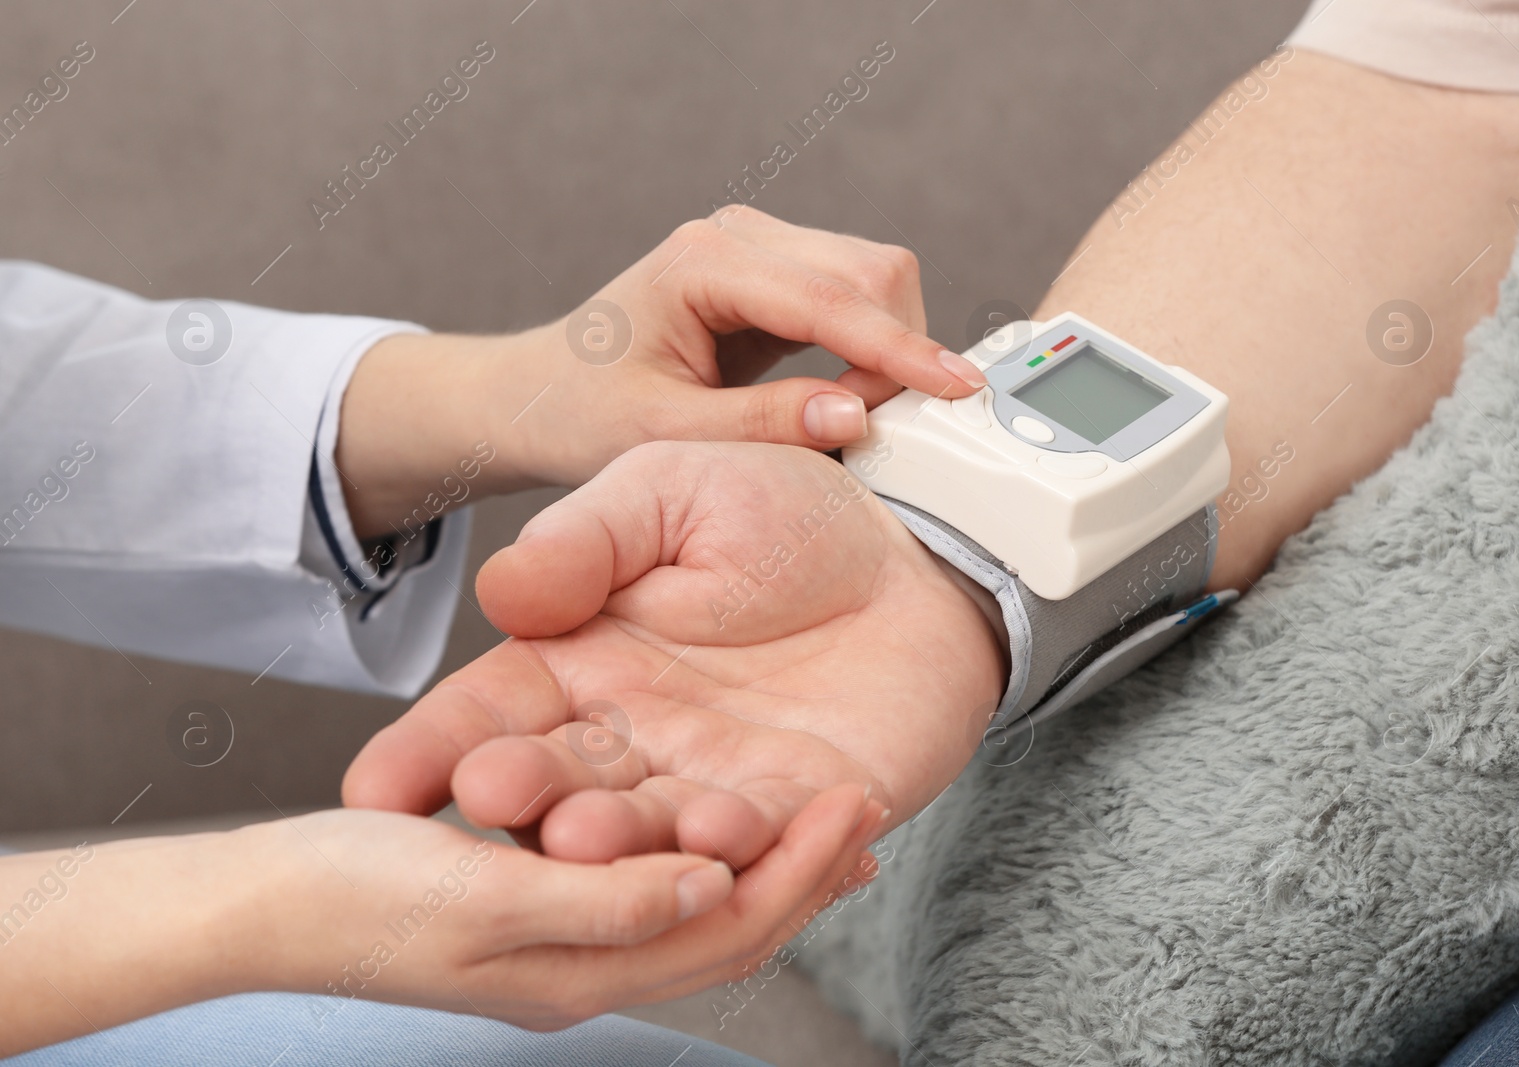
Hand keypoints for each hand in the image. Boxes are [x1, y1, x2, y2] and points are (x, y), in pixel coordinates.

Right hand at [242, 793, 883, 1027]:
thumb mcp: (479, 898)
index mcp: (576, 967)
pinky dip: (710, 853)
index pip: (716, 931)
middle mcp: (585, 961)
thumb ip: (600, 901)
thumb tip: (706, 890)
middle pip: (722, 927)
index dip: (791, 877)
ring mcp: (566, 938)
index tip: (850, 817)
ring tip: (834, 820)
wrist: (252, 902)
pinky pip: (651, 886)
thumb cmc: (347, 894)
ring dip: (769, 865)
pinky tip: (736, 823)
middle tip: (865, 814)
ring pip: (696, 910)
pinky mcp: (543, 903)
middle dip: (800, 873)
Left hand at [335, 207, 984, 536]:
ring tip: (853, 420)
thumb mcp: (666, 436)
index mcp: (703, 261)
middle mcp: (736, 236)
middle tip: (879, 433)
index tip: (955, 389)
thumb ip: (764, 424)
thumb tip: (858, 414)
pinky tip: (847, 396)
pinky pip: (855, 298)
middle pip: (872, 272)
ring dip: (888, 349)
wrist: (542, 397)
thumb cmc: (583, 414)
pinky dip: (871, 347)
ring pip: (876, 279)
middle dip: (898, 351)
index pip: (830, 298)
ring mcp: (758, 248)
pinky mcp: (774, 276)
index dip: (899, 349)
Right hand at [343, 441, 1006, 867]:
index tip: (378, 788)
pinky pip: (756, 841)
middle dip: (521, 796)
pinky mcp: (793, 809)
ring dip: (617, 840)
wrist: (918, 550)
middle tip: (491, 795)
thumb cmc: (789, 512)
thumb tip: (500, 595)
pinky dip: (736, 846)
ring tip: (586, 836)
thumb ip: (586, 540)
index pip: (488, 714)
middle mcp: (631, 735)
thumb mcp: (671, 491)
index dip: (433, 749)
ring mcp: (708, 780)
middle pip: (557, 784)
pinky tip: (721, 835)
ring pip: (647, 829)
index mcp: (579, 661)